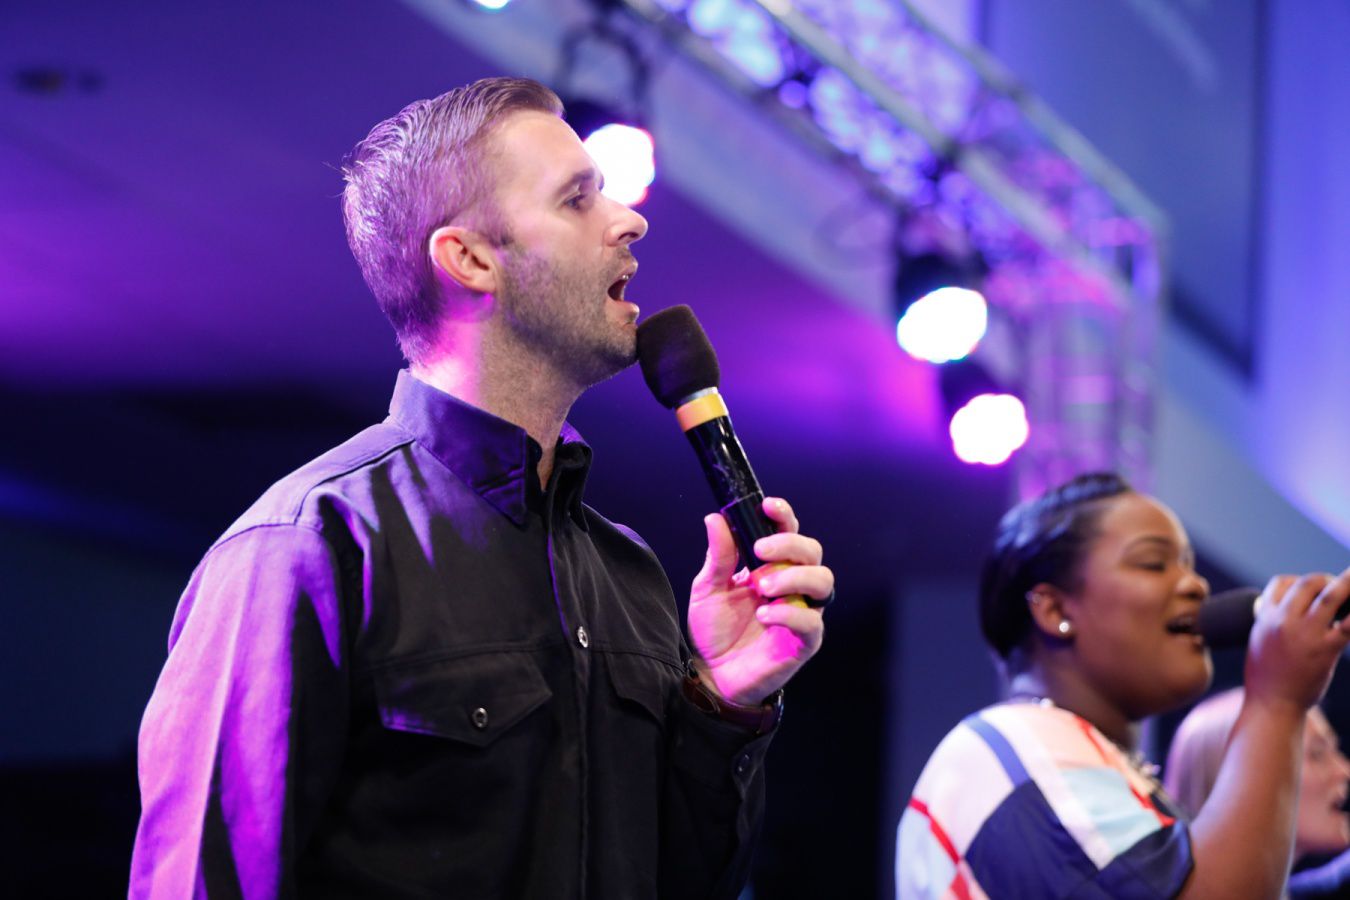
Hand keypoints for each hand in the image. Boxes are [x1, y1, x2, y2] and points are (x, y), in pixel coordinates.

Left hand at [686, 497, 830, 705]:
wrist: (713, 674)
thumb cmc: (715, 628)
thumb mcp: (708, 588)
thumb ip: (718, 556)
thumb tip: (715, 518)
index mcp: (772, 566)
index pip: (790, 532)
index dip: (784, 516)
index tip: (767, 506)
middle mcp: (793, 585)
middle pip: (812, 551)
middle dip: (789, 545)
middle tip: (759, 553)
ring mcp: (802, 611)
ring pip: (823, 581)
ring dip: (794, 576)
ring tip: (762, 586)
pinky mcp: (804, 641)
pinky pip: (811, 621)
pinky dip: (789, 612)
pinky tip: (764, 614)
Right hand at [1244, 567, 1349, 715]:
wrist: (1271, 705)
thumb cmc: (1266, 678)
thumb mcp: (1259, 642)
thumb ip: (1271, 624)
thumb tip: (1284, 613)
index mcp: (1265, 617)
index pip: (1281, 582)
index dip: (1298, 580)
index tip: (1310, 590)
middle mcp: (1283, 620)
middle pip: (1308, 583)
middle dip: (1326, 580)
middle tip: (1338, 591)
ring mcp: (1305, 634)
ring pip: (1330, 596)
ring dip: (1347, 583)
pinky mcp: (1325, 650)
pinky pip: (1348, 626)